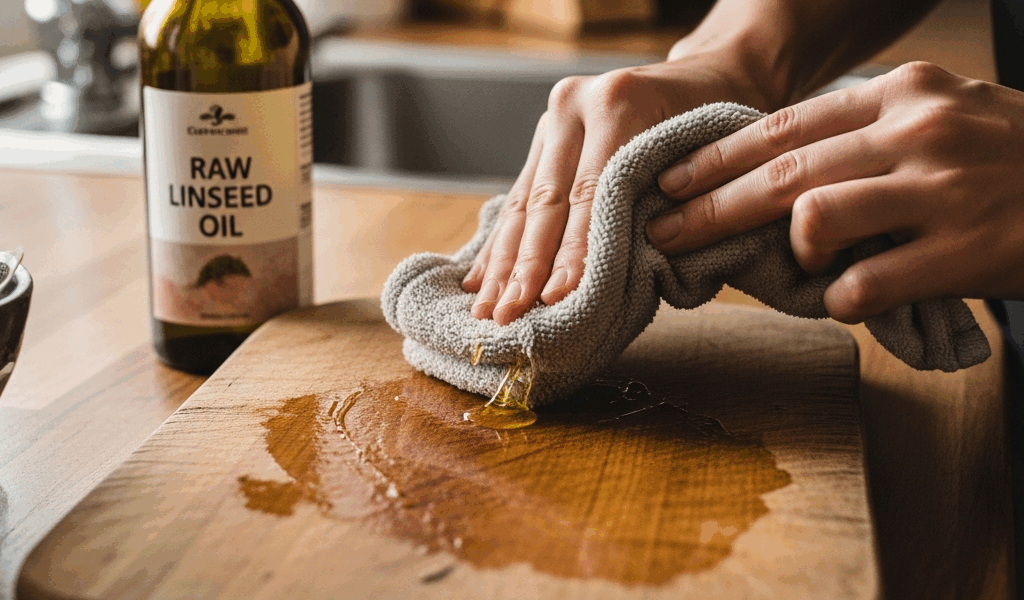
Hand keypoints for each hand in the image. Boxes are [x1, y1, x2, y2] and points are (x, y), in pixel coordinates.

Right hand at [461, 49, 776, 324]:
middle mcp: (574, 105)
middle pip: (546, 200)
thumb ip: (672, 205)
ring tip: (485, 310)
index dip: (573, 251)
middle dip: (526, 267)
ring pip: (523, 203)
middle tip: (508, 315)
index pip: (591, 192)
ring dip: (503, 263)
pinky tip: (479, 279)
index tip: (557, 298)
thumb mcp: (711, 156)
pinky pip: (518, 199)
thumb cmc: (718, 125)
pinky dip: (500, 244)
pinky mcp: (542, 140)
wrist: (705, 77)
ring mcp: (553, 121)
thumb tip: (632, 276)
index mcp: (618, 101)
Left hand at [650, 61, 1023, 322]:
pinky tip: (849, 299)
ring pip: (816, 218)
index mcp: (901, 94)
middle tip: (663, 233)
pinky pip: (867, 283)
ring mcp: (943, 190)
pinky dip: (842, 299)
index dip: (717, 158)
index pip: (783, 125)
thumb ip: (863, 134)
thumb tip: (771, 170)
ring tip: (805, 265)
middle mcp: (916, 131)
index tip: (669, 181)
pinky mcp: (966, 250)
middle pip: (782, 173)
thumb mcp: (940, 116)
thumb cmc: (1007, 157)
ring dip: (792, 252)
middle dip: (709, 208)